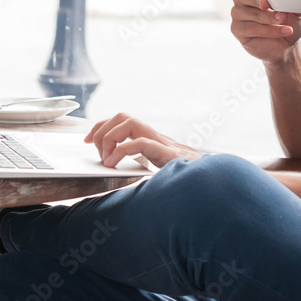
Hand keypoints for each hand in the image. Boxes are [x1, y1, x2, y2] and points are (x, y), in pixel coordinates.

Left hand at [83, 113, 202, 168]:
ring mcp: (164, 144)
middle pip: (123, 115)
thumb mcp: (159, 172)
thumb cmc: (187, 179)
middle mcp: (157, 137)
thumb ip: (144, 167)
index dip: (101, 126)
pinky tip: (115, 164)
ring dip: (111, 138)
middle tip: (98, 154)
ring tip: (106, 160)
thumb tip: (119, 173)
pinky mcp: (170, 155)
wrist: (214, 184)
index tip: (86, 140)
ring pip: (130, 122)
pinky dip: (122, 151)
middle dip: (102, 131)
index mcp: (153, 140)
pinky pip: (142, 143)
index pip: (122, 120)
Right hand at [230, 0, 300, 63]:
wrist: (287, 45)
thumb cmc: (288, 22)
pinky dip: (270, 30)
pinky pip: (252, 28)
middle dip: (265, 1)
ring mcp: (237, 13)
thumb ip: (292, 0)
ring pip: (252, 13)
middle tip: (280, 9)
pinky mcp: (236, 29)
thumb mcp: (295, 9)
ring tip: (285, 21)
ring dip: (270, 18)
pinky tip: (284, 31)